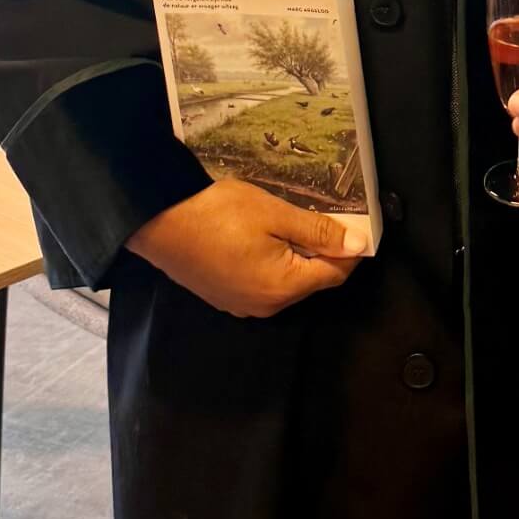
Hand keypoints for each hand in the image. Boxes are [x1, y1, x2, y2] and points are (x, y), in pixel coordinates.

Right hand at [126, 177, 366, 318]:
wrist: (157, 222)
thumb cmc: (218, 213)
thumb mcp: (274, 214)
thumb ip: (319, 231)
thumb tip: (360, 245)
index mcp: (283, 287)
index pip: (335, 274)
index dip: (350, 249)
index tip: (355, 224)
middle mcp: (266, 306)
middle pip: (311, 280)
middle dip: (322, 251)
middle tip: (321, 215)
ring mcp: (242, 306)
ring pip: (287, 282)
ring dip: (296, 257)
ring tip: (289, 224)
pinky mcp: (225, 298)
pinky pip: (262, 284)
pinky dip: (272, 264)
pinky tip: (261, 239)